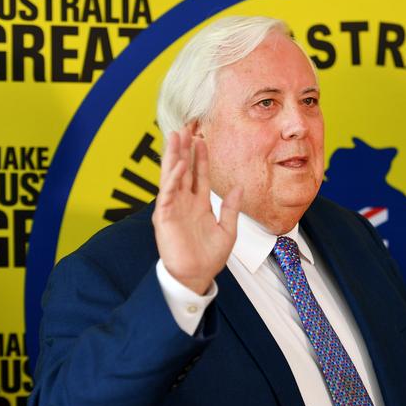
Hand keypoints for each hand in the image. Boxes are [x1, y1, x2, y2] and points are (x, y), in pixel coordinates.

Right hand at [152, 125, 241, 293]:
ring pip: (173, 177)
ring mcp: (174, 209)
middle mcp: (185, 203)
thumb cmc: (209, 257)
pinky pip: (168, 194)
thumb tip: (239, 187)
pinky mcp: (165, 218)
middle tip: (185, 129)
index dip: (201, 158)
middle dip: (184, 150)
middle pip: (184, 170)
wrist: (197, 277)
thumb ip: (232, 208)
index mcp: (199, 205)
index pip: (200, 175)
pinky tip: (178, 165)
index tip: (203, 140)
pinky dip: (173, 179)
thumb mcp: (227, 230)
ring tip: (175, 137)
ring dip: (174, 157)